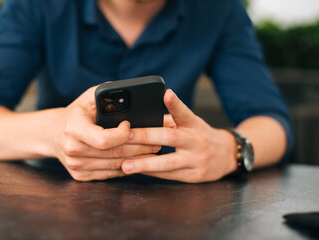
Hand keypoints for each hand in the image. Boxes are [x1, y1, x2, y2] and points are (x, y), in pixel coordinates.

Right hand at [50, 86, 160, 180]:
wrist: (54, 134)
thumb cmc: (77, 113)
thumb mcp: (87, 98)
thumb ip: (106, 94)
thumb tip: (128, 91)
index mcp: (73, 129)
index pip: (104, 139)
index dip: (122, 135)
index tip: (129, 125)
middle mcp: (72, 150)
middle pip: (114, 154)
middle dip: (139, 148)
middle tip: (157, 142)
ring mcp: (76, 166)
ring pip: (114, 166)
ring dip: (137, 160)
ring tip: (153, 151)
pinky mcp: (80, 176)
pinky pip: (109, 174)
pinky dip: (126, 168)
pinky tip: (138, 161)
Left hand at [121, 89, 236, 182]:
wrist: (227, 155)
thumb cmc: (201, 136)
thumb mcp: (191, 124)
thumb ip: (169, 121)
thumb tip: (140, 120)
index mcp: (194, 124)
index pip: (184, 112)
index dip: (175, 103)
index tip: (166, 93)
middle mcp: (196, 141)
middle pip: (170, 137)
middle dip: (146, 136)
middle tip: (127, 136)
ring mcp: (196, 160)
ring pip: (168, 163)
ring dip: (145, 164)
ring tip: (126, 165)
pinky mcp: (194, 176)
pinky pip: (169, 175)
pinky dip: (151, 173)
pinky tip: (137, 171)